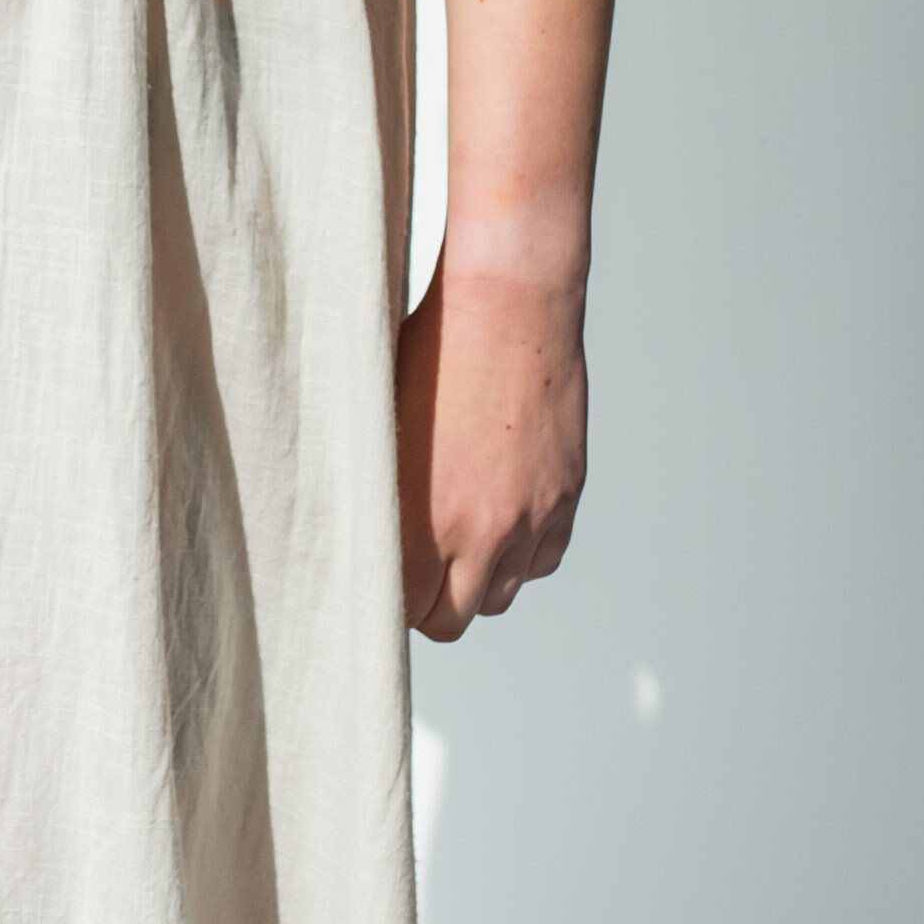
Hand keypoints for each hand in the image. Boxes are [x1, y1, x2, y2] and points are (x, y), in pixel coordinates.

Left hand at [399, 233, 588, 641]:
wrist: (508, 303)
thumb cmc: (430, 350)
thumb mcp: (382, 426)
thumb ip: (375, 495)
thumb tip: (358, 534)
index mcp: (422, 518)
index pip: (401, 608)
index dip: (386, 598)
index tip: (377, 578)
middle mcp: (480, 531)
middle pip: (450, 620)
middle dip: (426, 602)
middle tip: (412, 570)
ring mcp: (529, 518)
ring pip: (498, 596)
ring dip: (474, 581)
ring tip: (454, 540)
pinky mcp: (565, 497)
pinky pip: (541, 561)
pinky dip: (520, 554)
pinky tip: (497, 519)